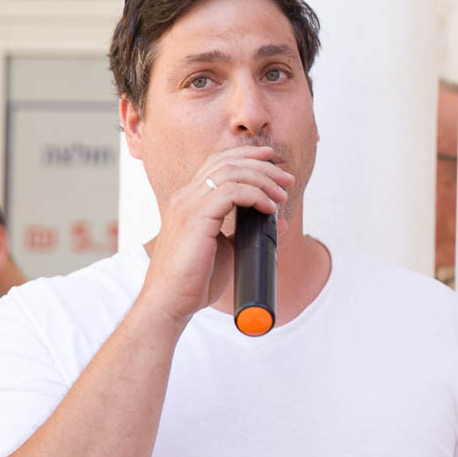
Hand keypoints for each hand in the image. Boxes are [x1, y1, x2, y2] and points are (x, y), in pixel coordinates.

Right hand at [137, 145, 293, 326]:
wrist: (171, 301)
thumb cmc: (195, 280)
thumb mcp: (228, 250)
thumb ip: (248, 232)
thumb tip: (279, 223)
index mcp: (189, 201)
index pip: (217, 162)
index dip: (245, 155)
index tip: (271, 159)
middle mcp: (185, 197)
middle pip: (226, 162)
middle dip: (262, 166)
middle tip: (286, 179)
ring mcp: (188, 205)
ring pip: (230, 172)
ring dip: (262, 179)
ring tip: (281, 195)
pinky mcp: (195, 218)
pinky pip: (230, 192)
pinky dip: (254, 195)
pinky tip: (268, 208)